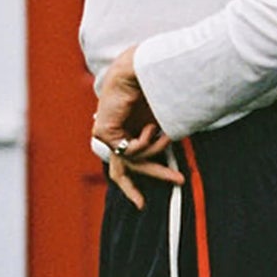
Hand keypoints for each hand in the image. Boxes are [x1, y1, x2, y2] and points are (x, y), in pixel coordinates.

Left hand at [93, 48, 183, 209]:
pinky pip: (131, 151)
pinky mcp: (104, 132)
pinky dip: (145, 143)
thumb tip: (172, 153)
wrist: (141, 70)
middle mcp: (113, 135)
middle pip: (121, 172)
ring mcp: (107, 135)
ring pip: (132, 162)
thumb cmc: (154, 88)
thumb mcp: (161, 120)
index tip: (142, 202)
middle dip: (134, 189)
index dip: (132, 184)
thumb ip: (159, 139)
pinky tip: (149, 127)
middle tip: (143, 206)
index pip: (126, 162)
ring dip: (154, 151)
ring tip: (163, 135)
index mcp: (125, 132)